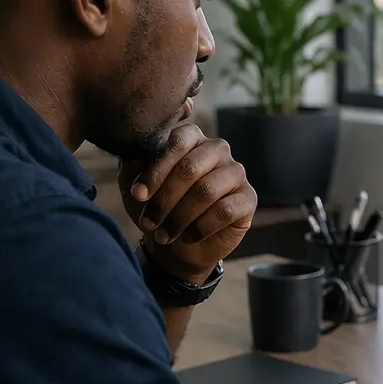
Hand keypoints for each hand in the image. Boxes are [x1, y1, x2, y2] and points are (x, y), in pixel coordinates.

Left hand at [118, 125, 256, 281]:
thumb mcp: (137, 186)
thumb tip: (136, 153)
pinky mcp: (248, 198)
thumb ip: (134, 165)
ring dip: (180, 217)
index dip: (156, 170)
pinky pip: (225, 210)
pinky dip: (200, 228)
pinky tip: (188, 236)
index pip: (177, 142)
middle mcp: (217, 149)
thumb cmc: (157, 207)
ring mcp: (236, 172)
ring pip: (207, 190)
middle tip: (148, 223)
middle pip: (190, 168)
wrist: (177, 245)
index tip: (138, 195)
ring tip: (164, 235)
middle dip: (165, 199)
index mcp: (191, 137)